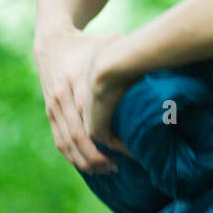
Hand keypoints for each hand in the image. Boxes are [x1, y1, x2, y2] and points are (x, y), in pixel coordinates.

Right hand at [34, 27, 132, 173]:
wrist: (52, 42)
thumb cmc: (90, 45)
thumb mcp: (110, 45)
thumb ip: (130, 58)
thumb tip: (162, 67)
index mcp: (79, 79)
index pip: (95, 116)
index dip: (112, 137)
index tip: (132, 148)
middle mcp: (63, 96)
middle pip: (79, 136)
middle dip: (98, 156)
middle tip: (120, 168)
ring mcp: (54, 107)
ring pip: (67, 143)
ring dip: (86, 162)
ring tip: (107, 171)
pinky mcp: (49, 114)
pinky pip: (59, 141)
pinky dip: (74, 157)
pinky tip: (90, 166)